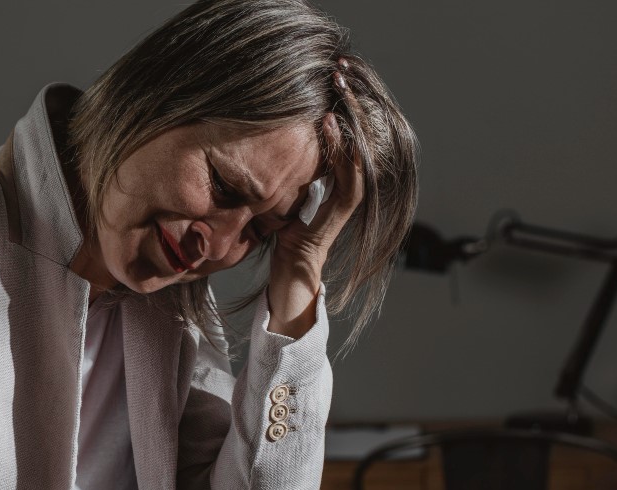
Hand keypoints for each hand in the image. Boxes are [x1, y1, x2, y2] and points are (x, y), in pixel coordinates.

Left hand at [266, 102, 363, 338]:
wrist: (287, 286)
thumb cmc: (278, 246)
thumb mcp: (275, 201)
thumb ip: (279, 178)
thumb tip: (259, 144)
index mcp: (328, 186)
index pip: (342, 140)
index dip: (340, 109)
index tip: (331, 79)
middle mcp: (339, 195)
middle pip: (355, 143)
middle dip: (350, 109)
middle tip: (340, 76)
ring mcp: (340, 209)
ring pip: (357, 160)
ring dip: (349, 129)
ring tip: (338, 98)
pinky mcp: (334, 224)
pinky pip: (349, 187)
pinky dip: (345, 161)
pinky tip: (335, 134)